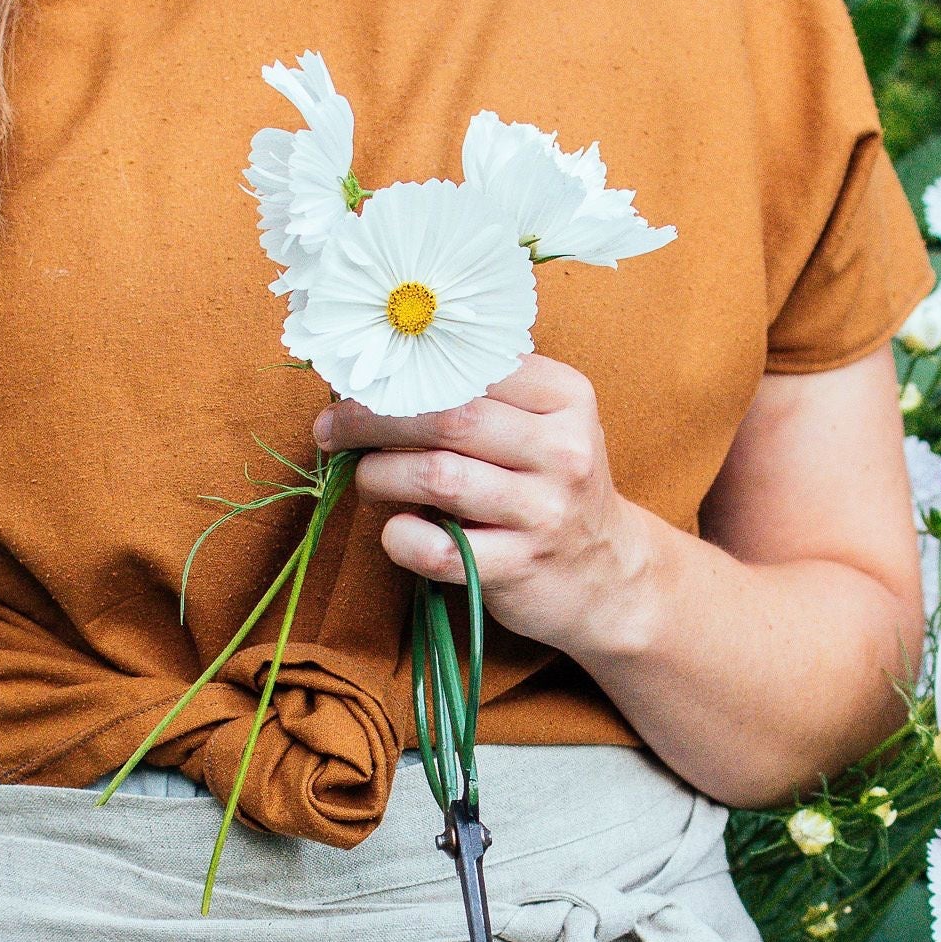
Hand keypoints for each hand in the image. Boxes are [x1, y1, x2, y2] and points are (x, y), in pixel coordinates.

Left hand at [315, 357, 659, 662]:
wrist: (608, 576)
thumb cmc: (552, 490)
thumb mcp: (544, 427)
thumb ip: (483, 396)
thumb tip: (377, 375)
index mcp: (566, 398)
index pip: (470, 364)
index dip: (401, 371)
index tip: (358, 382)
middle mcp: (563, 450)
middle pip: (447, 417)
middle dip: (372, 420)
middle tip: (333, 429)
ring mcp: (545, 512)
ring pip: (436, 476)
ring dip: (378, 476)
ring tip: (365, 479)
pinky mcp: (521, 567)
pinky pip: (438, 548)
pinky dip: (400, 538)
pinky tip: (397, 532)